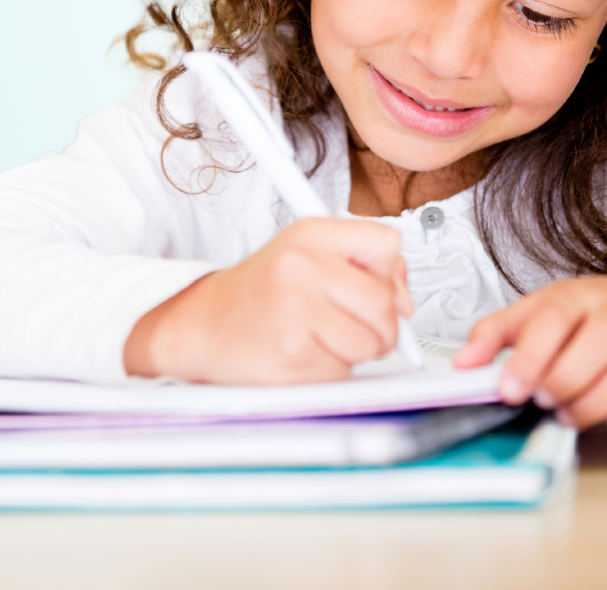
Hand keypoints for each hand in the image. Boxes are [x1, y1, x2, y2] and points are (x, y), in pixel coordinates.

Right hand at [123, 218, 412, 383]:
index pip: (388, 244)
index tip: (372, 288)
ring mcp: (296, 310)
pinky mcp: (292, 354)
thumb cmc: (260, 291)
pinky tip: (301, 354)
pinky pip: (342, 372)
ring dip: (354, 352)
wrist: (201, 324)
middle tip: (350, 326)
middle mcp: (303, 265)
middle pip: (384, 305)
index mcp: (311, 233)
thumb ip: (364, 266)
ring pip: (370, 343)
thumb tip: (405, 303)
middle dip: (380, 327)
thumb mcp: (307, 254)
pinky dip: (329, 372)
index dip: (389, 275)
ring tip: (319, 338)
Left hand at [453, 276, 606, 430]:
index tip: (509, 390)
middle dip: (562, 385)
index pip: (552, 318)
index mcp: (578, 296)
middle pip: (594, 348)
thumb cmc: (599, 314)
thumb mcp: (543, 310)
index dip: (528, 356)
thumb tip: (463, 362)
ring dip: (593, 405)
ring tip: (569, 414)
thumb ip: (499, 333)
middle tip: (544, 401)